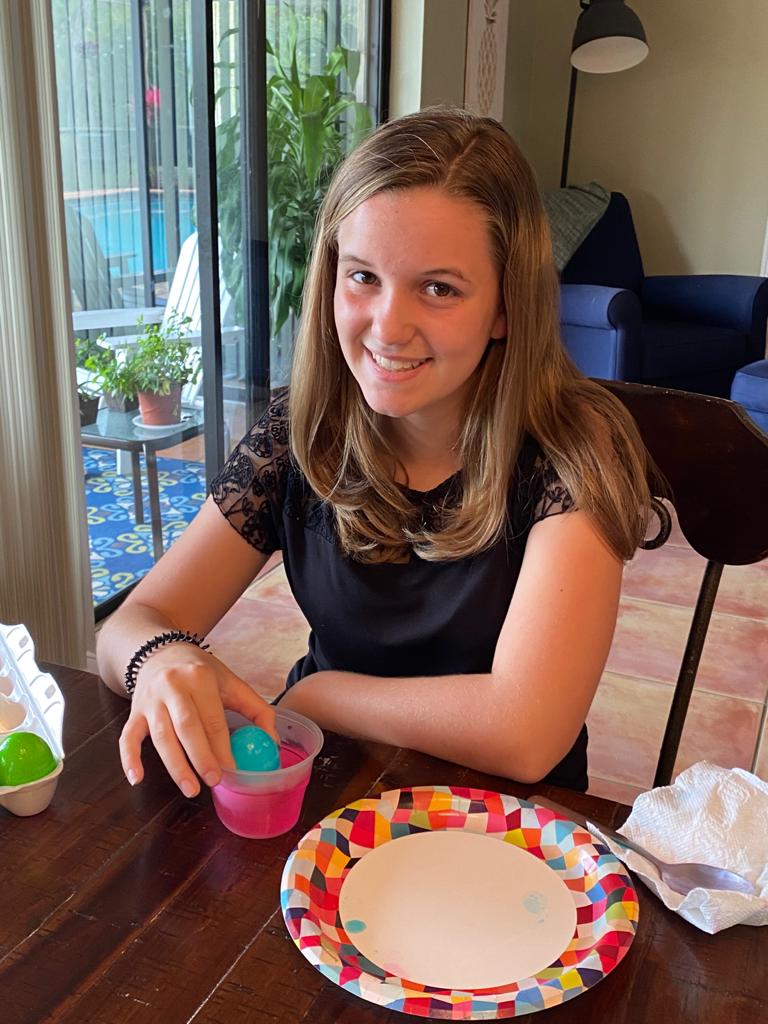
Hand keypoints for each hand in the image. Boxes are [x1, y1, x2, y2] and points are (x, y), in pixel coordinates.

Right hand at [119, 643, 277, 797]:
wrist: (161, 651)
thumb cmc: (201, 672)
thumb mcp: (231, 681)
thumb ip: (256, 710)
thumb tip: (273, 743)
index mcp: (200, 677)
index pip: (212, 717)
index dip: (222, 746)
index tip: (232, 769)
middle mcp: (172, 686)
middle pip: (186, 727)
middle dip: (200, 757)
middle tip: (213, 781)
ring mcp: (150, 700)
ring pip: (160, 736)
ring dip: (174, 765)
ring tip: (189, 788)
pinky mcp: (134, 711)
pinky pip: (127, 737)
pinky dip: (128, 758)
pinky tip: (136, 778)